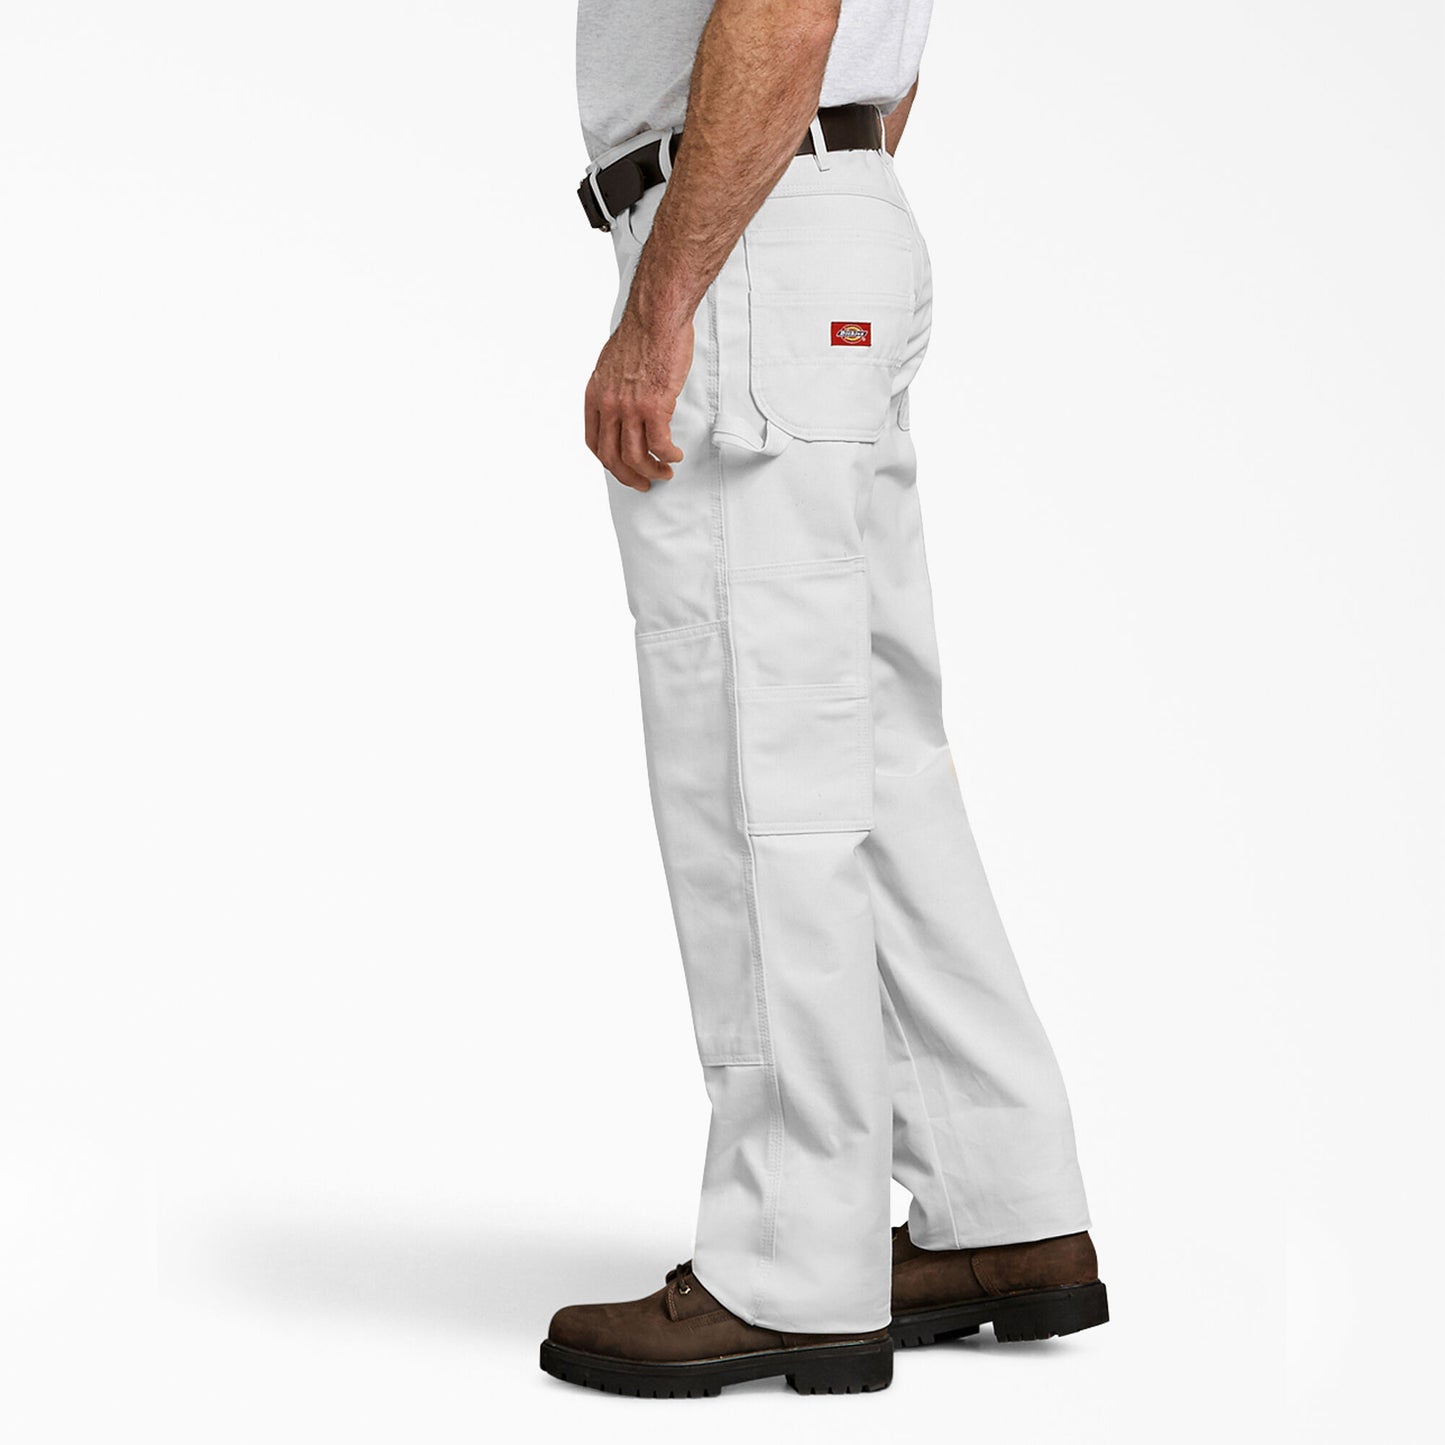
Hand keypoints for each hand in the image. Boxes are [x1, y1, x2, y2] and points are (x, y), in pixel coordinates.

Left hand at [584, 309, 691, 491]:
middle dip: (628, 476)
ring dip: (651, 471)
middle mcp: (608, 405)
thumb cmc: (642, 333)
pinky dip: (668, 456)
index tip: (622, 467)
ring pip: (636, 456)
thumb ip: (613, 388)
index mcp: (595, 395)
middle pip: (612, 457)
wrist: (656, 317)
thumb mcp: (612, 363)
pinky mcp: (655, 406)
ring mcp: (630, 407)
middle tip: (643, 484)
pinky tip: (675, 455)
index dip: (608, 461)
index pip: (594, 441)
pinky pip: (660, 445)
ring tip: (664, 473)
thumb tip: (623, 403)